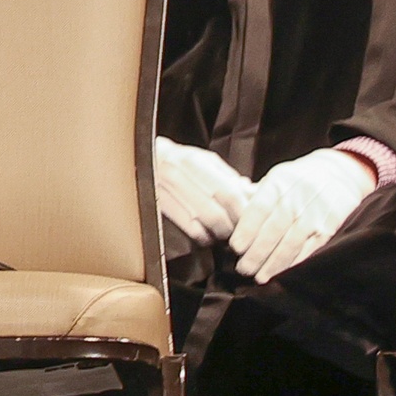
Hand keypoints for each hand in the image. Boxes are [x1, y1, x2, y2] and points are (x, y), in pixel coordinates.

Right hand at [153, 136, 252, 250]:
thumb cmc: (178, 159)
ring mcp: (165, 191)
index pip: (229, 193)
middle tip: (241, 230)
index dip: (244, 211)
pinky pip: (188, 228)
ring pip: (203, 222)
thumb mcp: (205, 159)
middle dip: (233, 226)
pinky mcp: (157, 206)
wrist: (142, 158)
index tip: (253, 219)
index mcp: (193, 161)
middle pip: (216, 212)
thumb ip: (229, 177)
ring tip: (225, 233)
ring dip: (219, 233)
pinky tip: (207, 235)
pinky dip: (203, 236)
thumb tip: (253, 193)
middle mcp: (177, 175)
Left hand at [229, 142, 380, 284]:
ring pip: (292, 243)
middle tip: (243, 268)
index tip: (235, 247)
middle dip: (257, 252)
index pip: (259, 209)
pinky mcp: (328, 228)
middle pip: (274, 230)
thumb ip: (253, 194)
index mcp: (278, 183)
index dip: (247, 229)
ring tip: (260, 277)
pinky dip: (296, 263)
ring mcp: (314, 215)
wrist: (340, 174)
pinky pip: (310, 249)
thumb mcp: (275, 178)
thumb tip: (224, 204)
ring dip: (275, 263)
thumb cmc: (297, 179)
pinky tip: (283, 273)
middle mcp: (296, 199)